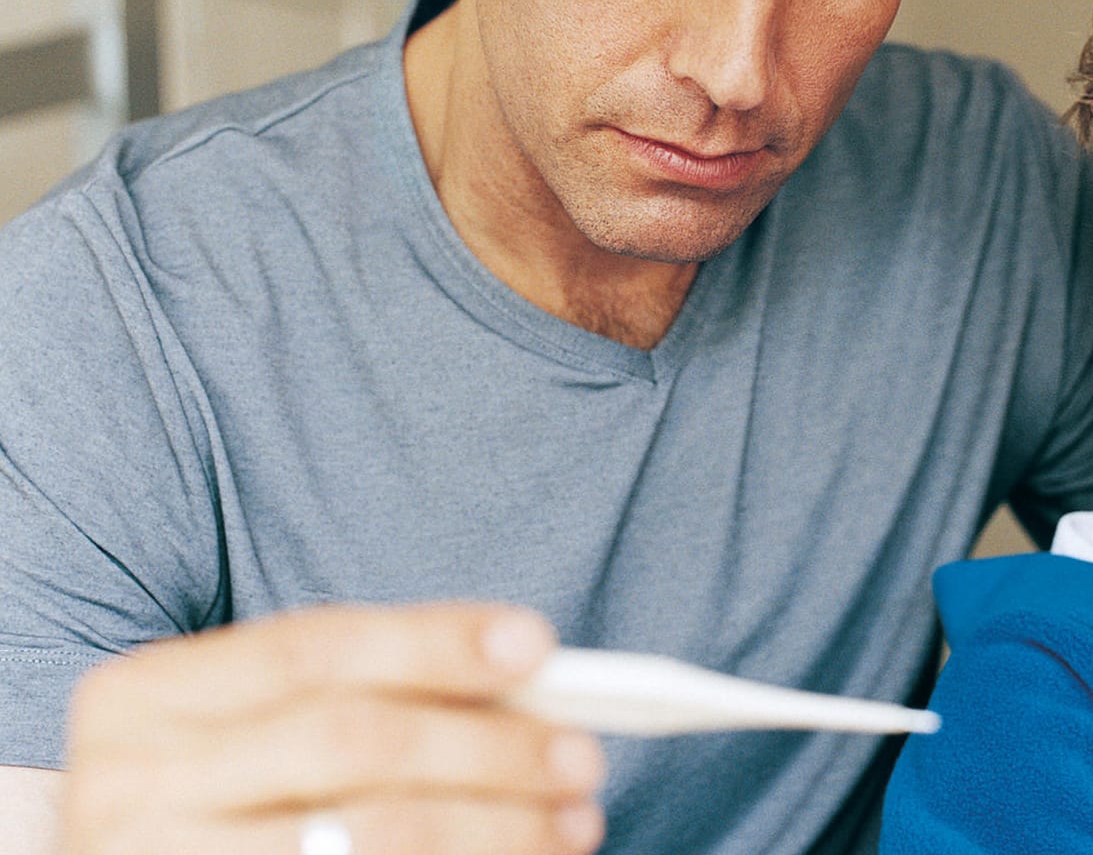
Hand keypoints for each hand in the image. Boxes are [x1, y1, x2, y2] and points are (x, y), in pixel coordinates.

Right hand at [59, 603, 605, 853]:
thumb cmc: (227, 797)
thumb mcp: (263, 729)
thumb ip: (367, 693)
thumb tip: (526, 677)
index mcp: (142, 697)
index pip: (313, 648)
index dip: (432, 642)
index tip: (536, 644)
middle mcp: (127, 784)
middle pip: (349, 742)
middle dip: (484, 745)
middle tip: (582, 755)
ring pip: (365, 838)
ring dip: (493, 827)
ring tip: (573, 821)